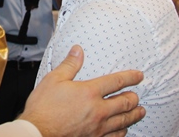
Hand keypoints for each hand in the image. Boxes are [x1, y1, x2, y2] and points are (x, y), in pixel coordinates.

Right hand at [19, 45, 144, 136]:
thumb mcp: (53, 80)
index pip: (116, 82)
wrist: (38, 133)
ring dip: (134, 115)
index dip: (130, 77)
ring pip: (123, 121)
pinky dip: (123, 132)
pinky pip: (115, 136)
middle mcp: (98, 111)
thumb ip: (69, 65)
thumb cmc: (43, 108)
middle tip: (137, 95)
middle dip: (134, 98)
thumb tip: (78, 50)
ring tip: (140, 111)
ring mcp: (98, 128)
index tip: (139, 76)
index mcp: (89, 92)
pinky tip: (124, 130)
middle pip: (124, 103)